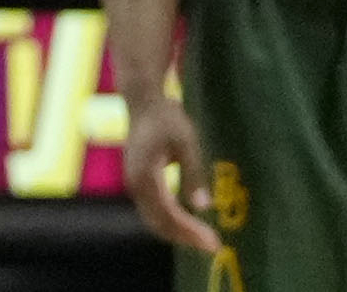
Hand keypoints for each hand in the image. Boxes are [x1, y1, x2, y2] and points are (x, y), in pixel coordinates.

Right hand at [124, 92, 212, 255]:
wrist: (143, 100)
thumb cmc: (166, 117)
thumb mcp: (185, 141)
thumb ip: (193, 173)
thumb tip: (202, 207)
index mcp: (145, 177)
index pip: (169, 215)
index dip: (190, 231)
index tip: (212, 242)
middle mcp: (135, 186)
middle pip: (159, 223)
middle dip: (185, 237)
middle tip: (213, 245)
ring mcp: (134, 185)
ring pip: (154, 219)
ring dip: (178, 232)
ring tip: (203, 239)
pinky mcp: (138, 182)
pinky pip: (153, 210)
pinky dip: (170, 221)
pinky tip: (187, 223)